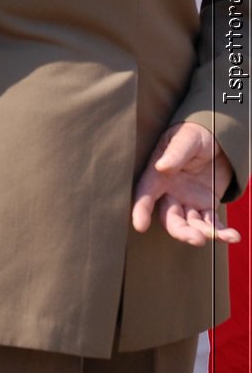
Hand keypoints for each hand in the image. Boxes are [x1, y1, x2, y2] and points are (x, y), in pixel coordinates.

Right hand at [132, 122, 240, 246]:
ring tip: (219, 235)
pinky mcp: (206, 206)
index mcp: (159, 175)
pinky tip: (232, 235)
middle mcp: (170, 192)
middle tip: (196, 238)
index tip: (140, 226)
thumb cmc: (194, 134)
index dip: (140, 210)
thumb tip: (161, 166)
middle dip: (181, 231)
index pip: (146, 194)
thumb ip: (175, 153)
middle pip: (170, 218)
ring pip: (191, 225)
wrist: (216, 139)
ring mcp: (188, 201)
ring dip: (203, 233)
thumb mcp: (186, 139)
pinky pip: (212, 223)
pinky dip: (221, 232)